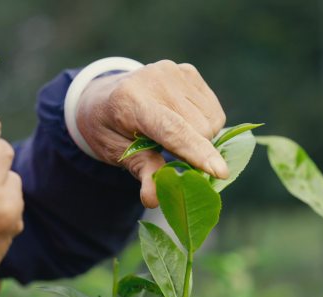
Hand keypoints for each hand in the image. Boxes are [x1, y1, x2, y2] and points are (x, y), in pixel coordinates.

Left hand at [76, 60, 227, 207]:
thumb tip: (154, 199)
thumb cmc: (110, 129)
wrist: (103, 95)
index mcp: (130, 101)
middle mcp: (154, 80)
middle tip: (173, 156)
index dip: (196, 152)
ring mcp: (173, 71)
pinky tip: (183, 121)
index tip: (220, 172)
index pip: (172, 129)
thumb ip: (140, 171)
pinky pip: (214, 110)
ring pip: (212, 121)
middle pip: (199, 129)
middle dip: (195, 151)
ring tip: (175, 136)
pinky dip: (205, 124)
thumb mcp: (116, 153)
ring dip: (202, 138)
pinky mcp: (188, 71)